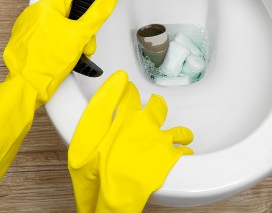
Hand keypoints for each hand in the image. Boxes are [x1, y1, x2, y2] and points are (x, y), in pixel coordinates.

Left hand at [3, 0, 116, 104]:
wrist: (27, 85)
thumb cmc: (47, 62)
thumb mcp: (80, 36)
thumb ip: (97, 15)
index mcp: (46, 5)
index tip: (93, 11)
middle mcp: (34, 12)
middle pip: (66, 9)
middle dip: (80, 25)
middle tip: (84, 41)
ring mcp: (28, 26)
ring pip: (57, 22)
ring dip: (70, 35)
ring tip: (74, 51)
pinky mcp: (26, 39)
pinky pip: (47, 34)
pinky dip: (57, 42)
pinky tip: (62, 54)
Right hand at [68, 70, 193, 212]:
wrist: (115, 189)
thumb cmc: (96, 167)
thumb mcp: (87, 132)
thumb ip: (101, 104)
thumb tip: (114, 81)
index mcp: (125, 117)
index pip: (130, 95)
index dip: (129, 90)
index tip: (129, 88)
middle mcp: (146, 124)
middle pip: (157, 107)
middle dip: (156, 104)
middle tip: (155, 104)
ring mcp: (160, 140)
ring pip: (177, 130)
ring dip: (178, 132)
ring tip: (181, 135)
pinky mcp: (170, 156)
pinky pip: (183, 150)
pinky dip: (184, 151)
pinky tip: (184, 152)